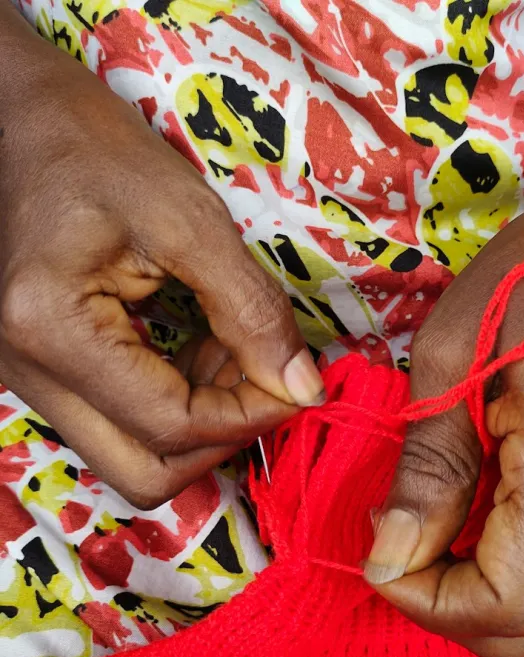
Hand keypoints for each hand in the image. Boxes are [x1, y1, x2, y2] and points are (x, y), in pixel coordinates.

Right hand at [0, 7, 322, 507]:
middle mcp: (28, 373)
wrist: (20, 123)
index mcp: (53, 330)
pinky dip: (176, 402)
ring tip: (233, 352)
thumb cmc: (96, 151)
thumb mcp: (190, 219)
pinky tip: (203, 349)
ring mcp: (30, 379)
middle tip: (265, 380)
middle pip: (144, 474)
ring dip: (202, 422)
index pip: (170, 426)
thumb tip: (302, 387)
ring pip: (133, 456)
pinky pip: (121, 423)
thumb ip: (252, 310)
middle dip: (221, 438)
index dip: (249, 416)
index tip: (298, 383)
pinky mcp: (45, 372)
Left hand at [364, 156, 523, 656]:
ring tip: (447, 539)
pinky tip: (497, 535)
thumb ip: (429, 462)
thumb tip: (391, 556)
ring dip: (490, 602)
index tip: (381, 552)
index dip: (427, 599)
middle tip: (401, 542)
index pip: (505, 603)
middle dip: (445, 603)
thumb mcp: (456, 351)